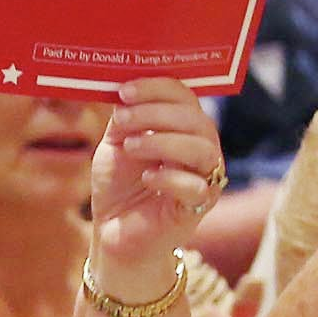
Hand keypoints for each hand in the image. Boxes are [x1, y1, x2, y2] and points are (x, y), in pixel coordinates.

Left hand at [87, 78, 221, 285]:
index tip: (123, 91)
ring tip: (131, 146)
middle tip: (121, 118)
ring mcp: (203, 179)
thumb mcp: (117, 143)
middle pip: (197, 120)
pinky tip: (147, 177)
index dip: (157, 88)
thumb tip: (121, 85)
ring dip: (163, 142)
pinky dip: (170, 178)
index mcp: (184, 129)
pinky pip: (197, 187)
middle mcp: (201, 150)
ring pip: (202, 150)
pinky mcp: (197, 208)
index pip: (185, 97)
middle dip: (156, 113)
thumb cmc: (119, 185)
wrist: (114, 231)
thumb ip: (124, 117)